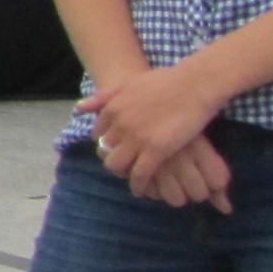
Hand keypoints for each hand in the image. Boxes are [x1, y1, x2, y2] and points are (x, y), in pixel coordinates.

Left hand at [86, 60, 231, 200]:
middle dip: (112, 159)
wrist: (194, 84)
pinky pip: (139, 175)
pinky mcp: (156, 150)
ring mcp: (137, 138)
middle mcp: (119, 124)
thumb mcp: (129, 84)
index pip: (98, 134)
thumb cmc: (166, 81)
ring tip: (130, 179)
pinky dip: (138, 185)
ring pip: (117, 165)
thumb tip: (78, 108)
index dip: (106, 143)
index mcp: (112, 109)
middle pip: (105, 151)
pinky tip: (141, 190)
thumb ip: (103, 97)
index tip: (115, 149)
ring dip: (122, 174)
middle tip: (123, 167)